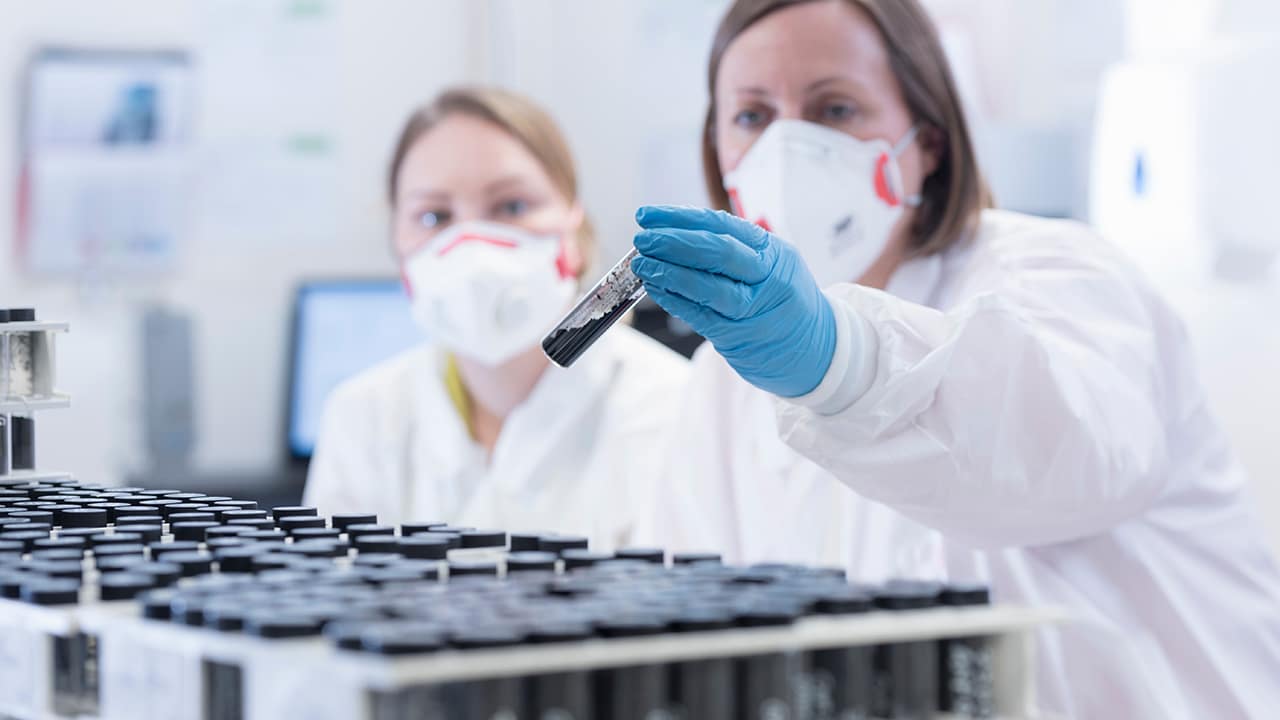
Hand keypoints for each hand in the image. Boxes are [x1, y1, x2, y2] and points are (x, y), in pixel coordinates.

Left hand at [631, 205, 836, 397]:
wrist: (818, 350)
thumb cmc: (784, 302)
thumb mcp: (772, 266)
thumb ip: (733, 251)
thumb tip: (673, 235)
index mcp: (773, 252)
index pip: (722, 226)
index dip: (680, 218)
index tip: (649, 216)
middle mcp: (768, 277)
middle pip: (718, 252)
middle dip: (673, 243)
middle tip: (642, 239)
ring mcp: (757, 309)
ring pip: (709, 287)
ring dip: (669, 273)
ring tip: (642, 265)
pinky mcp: (741, 337)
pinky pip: (702, 316)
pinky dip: (675, 300)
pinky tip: (655, 288)